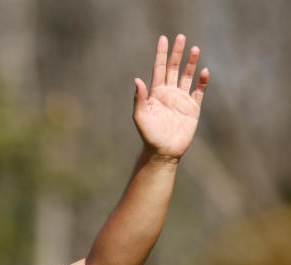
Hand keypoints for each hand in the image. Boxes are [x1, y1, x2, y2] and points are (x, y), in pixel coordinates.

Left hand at [134, 34, 208, 159]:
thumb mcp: (141, 116)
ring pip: (187, 76)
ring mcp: (181, 99)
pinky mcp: (193, 108)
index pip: (159, 69)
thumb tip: (137, 80)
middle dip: (177, 53)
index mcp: (156, 93)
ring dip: (191, 63)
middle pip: (174, 68)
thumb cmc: (149, 135)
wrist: (164, 151)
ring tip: (195, 49)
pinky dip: (202, 81)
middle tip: (181, 37)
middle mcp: (169, 93)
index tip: (163, 39)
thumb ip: (139, 98)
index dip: (161, 54)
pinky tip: (204, 71)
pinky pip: (199, 91)